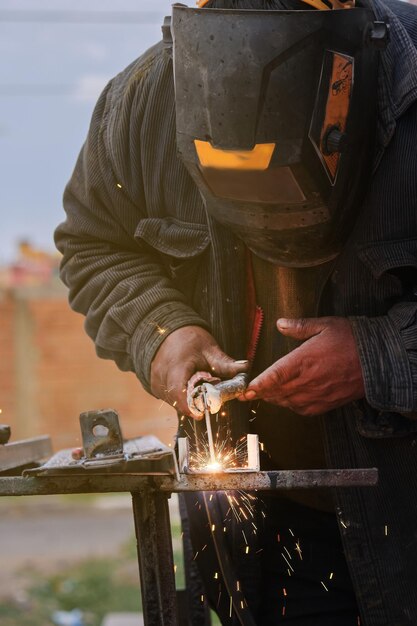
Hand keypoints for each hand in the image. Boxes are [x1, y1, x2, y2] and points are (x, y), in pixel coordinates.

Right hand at [150, 325, 248, 416]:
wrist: (169, 332)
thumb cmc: (189, 339)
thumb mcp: (209, 349)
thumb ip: (226, 363)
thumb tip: (245, 368)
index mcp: (176, 366)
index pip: (179, 392)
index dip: (189, 406)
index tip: (201, 415)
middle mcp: (161, 376)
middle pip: (178, 400)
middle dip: (194, 403)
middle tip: (209, 398)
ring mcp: (155, 382)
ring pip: (173, 401)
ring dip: (187, 400)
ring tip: (197, 386)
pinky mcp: (154, 386)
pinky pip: (169, 397)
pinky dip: (180, 396)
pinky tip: (188, 386)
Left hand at [241, 317, 364, 414]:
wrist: (378, 360)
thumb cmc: (352, 340)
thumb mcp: (325, 325)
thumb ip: (299, 327)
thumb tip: (280, 324)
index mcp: (304, 360)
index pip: (275, 376)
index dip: (258, 385)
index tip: (246, 390)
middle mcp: (308, 381)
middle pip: (277, 391)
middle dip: (261, 393)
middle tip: (249, 393)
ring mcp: (317, 394)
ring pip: (287, 402)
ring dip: (275, 398)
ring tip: (266, 394)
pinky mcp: (326, 403)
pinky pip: (302, 410)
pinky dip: (291, 405)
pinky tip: (288, 399)